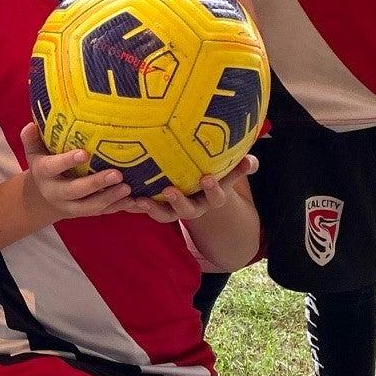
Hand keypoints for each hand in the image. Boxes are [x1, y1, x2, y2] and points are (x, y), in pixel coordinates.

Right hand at [19, 124, 130, 222]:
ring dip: (110, 198)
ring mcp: (71, 205)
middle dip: (96, 183)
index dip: (68, 161)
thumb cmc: (43, 166)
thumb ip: (32, 139)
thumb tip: (31, 124)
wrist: (42, 199)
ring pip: (90, 206)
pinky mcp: (85, 212)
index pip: (53, 167)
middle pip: (76, 190)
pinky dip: (117, 207)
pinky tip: (133, 201)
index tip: (84, 153)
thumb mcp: (33, 153)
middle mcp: (57, 192)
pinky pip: (102, 212)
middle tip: (117, 174)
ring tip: (127, 188)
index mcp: (45, 174)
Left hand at [112, 153, 257, 222]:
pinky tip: (122, 198)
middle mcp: (192, 208)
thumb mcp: (227, 171)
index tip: (208, 177)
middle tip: (170, 190)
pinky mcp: (156, 208)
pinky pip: (145, 209)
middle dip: (178, 202)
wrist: (198, 192)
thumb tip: (253, 161)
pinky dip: (134, 205)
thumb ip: (240, 167)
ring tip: (140, 200)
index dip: (213, 190)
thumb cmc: (213, 175)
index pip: (216, 197)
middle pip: (186, 211)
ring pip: (163, 214)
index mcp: (211, 199)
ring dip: (152, 208)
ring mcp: (173, 210)